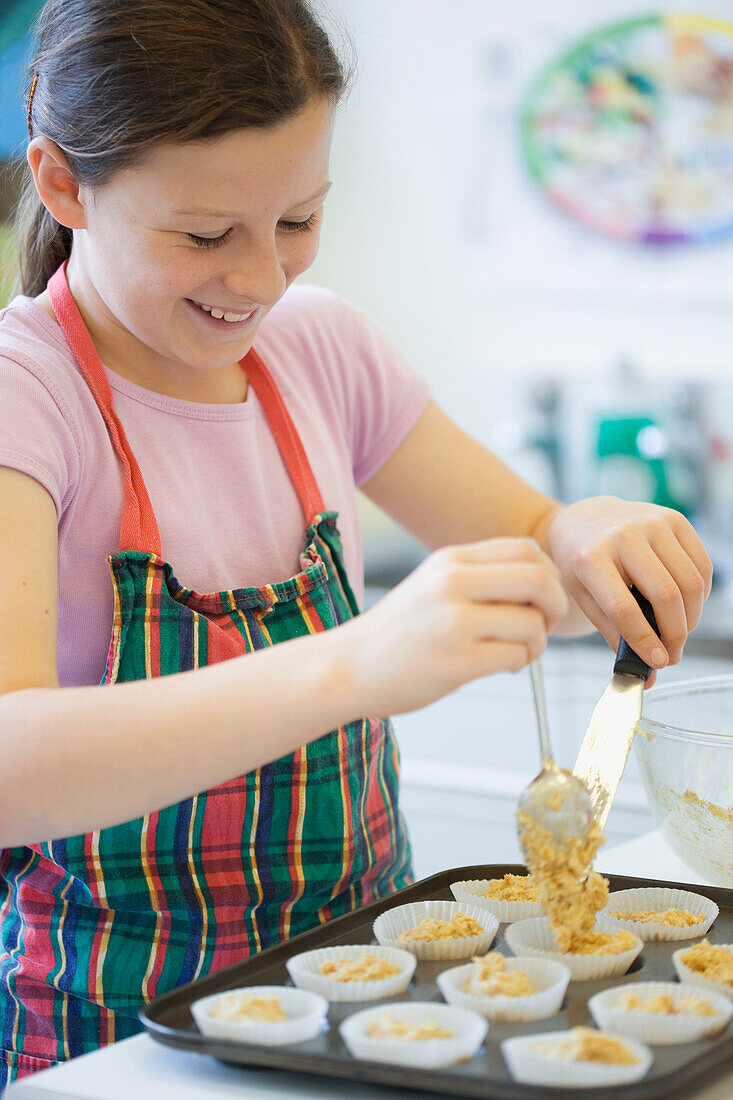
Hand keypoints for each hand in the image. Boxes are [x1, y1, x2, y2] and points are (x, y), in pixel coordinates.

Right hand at [340, 538, 568, 716]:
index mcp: (450, 560)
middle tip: (546, 624)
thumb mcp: (433, 584)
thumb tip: (543, 578)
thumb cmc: (398, 632)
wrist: (349, 667)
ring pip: (532, 622)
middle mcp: (453, 583)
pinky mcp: (458, 660)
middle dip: (556, 604)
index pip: (525, 549)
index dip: (548, 574)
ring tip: (518, 651)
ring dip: (538, 641)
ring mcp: (455, 622)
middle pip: (538, 579)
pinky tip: (503, 665)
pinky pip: (517, 655)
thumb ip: (480, 575)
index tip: (542, 598)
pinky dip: (521, 662)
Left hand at [546, 497, 712, 676]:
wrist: (585, 520)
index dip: (644, 640)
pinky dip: (700, 595)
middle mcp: (623, 536)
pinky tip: (684, 605)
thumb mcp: (583, 597)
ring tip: (677, 632)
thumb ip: (614, 634)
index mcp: (590, 558)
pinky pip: (702, 566)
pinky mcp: (675, 520)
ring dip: (691, 618)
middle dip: (675, 634)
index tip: (658, 662)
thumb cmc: (582, 564)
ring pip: (691, 583)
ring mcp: (652, 523)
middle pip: (665, 596)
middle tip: (672, 655)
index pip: (624, 608)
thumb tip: (648, 675)